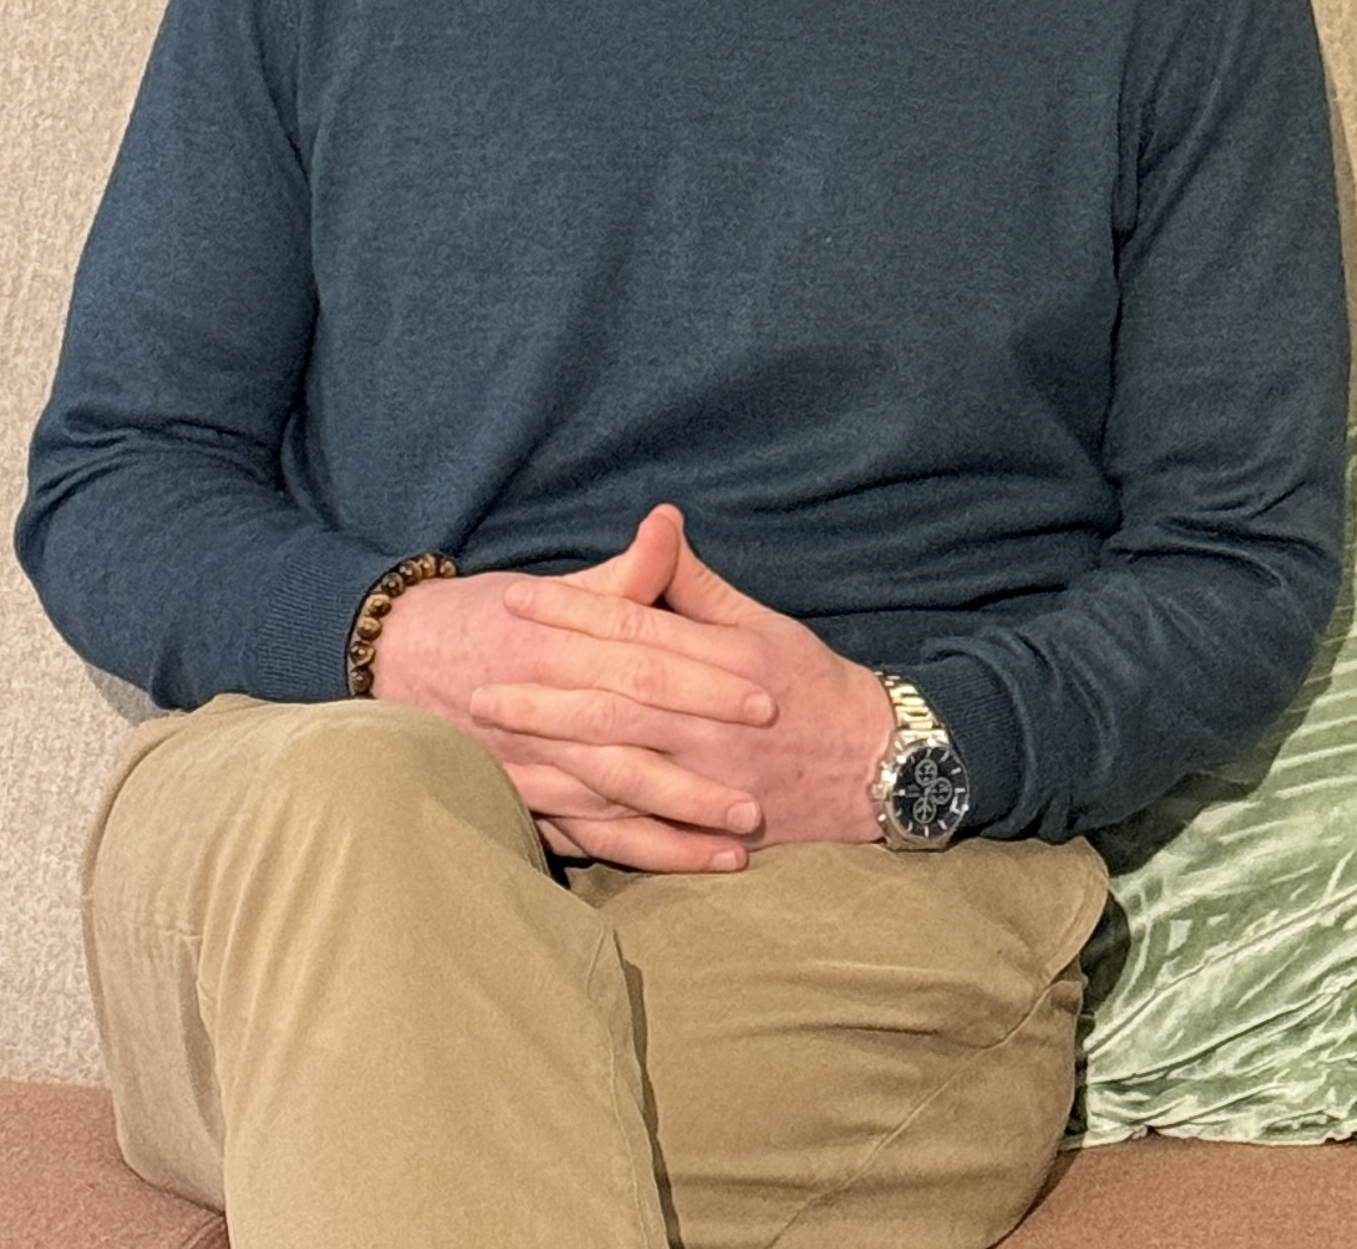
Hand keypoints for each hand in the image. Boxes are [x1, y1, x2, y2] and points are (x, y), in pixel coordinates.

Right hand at [371, 506, 779, 872]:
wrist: (397, 656)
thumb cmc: (488, 616)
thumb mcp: (555, 585)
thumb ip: (621, 574)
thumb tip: (669, 522)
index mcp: (556, 645)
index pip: (644, 662)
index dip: (705, 682)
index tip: (765, 698)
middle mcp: (541, 708)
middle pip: (633, 740)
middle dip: (701, 769)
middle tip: (765, 790)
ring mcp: (528, 763)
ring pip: (613, 801)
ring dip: (679, 822)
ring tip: (742, 836)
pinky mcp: (523, 801)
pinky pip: (587, 837)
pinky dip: (639, 851)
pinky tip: (690, 861)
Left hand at [484, 508, 896, 859]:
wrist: (875, 766)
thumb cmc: (813, 685)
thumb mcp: (762, 622)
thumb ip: (699, 585)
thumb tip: (659, 526)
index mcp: (724, 659)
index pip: (635, 630)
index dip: (574, 613)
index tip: (519, 599)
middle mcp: (712, 719)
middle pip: (615, 701)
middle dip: (544, 690)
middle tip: (480, 682)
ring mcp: (710, 779)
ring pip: (619, 766)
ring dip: (554, 753)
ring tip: (496, 741)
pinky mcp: (708, 829)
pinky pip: (639, 828)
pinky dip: (588, 820)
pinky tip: (541, 809)